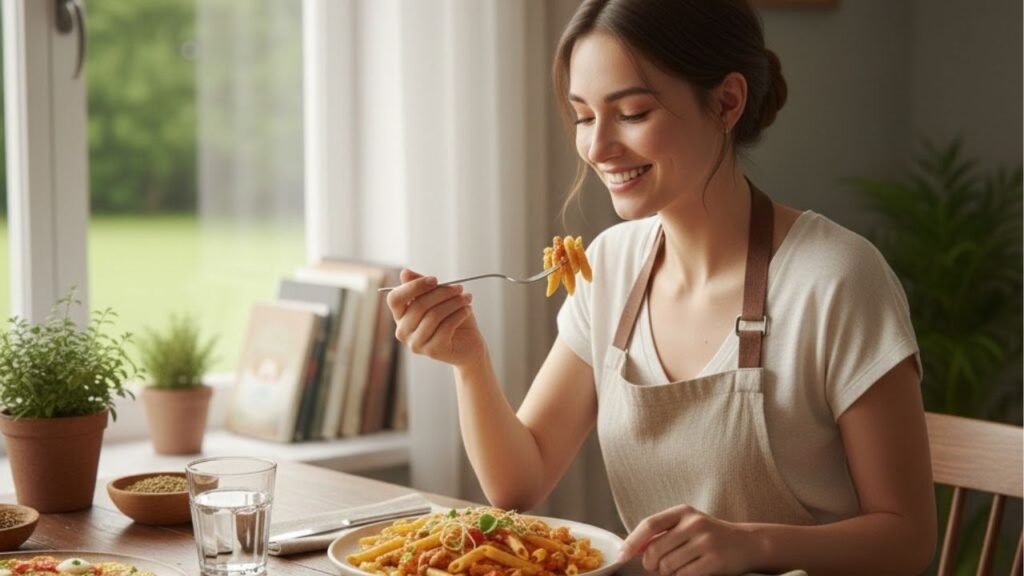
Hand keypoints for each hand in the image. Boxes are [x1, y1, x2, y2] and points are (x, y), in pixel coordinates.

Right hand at [386, 269, 484, 367]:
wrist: (469, 345)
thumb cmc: (452, 318)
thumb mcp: (438, 298)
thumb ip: (421, 286)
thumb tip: (405, 272)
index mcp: (400, 316)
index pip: (395, 298)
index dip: (414, 286)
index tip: (435, 280)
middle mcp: (403, 332)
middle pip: (418, 305)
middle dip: (442, 293)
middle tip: (459, 287)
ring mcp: (416, 344)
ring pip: (433, 315)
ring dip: (454, 303)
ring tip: (466, 299)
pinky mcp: (432, 351)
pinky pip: (446, 327)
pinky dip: (459, 314)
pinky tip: (467, 310)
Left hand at [619, 505, 759, 575]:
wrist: (747, 544)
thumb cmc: (710, 536)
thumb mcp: (687, 525)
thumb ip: (662, 533)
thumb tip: (630, 547)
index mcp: (683, 511)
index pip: (649, 525)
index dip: (632, 542)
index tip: (622, 556)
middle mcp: (694, 523)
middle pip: (655, 550)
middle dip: (651, 564)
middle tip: (658, 567)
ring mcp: (706, 542)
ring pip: (668, 566)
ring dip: (668, 573)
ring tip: (680, 568)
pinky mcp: (714, 561)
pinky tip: (690, 572)